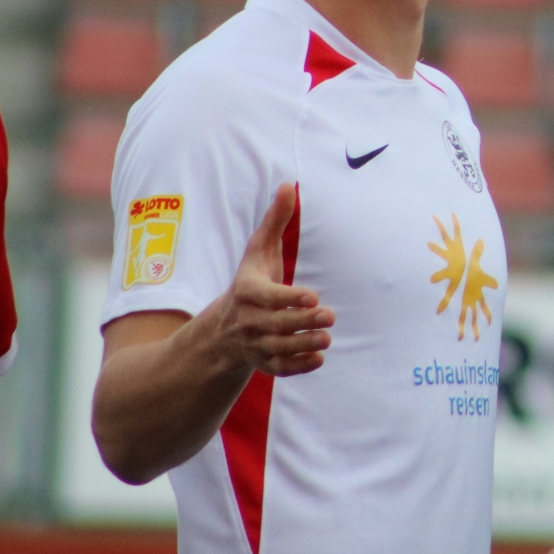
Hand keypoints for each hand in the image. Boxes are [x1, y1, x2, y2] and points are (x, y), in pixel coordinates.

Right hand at [202, 185, 333, 377]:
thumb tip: (288, 185)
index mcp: (247, 291)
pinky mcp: (262, 361)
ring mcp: (254, 343)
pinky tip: (318, 360)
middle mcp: (248, 320)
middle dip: (303, 322)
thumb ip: (275, 220)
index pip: (266, 297)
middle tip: (330, 316)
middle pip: (276, 323)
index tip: (313, 297)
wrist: (223, 328)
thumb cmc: (250, 280)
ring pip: (278, 348)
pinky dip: (297, 367)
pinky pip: (278, 368)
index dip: (288, 298)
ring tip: (327, 339)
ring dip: (303, 345)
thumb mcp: (258, 250)